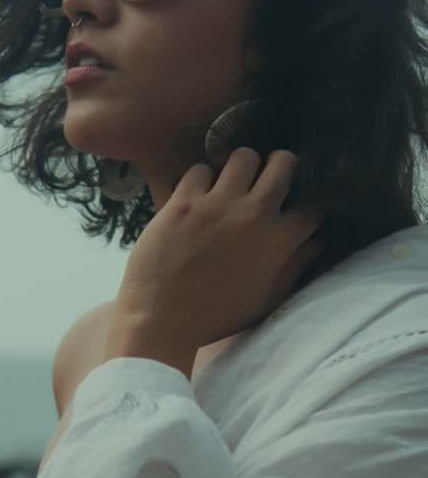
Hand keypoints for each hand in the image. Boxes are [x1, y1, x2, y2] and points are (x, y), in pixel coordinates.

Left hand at [105, 149, 324, 364]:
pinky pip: (199, 169)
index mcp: (279, 242)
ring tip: (230, 181)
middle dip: (280, 166)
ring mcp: (218, 205)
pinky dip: (200, 180)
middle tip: (267, 177)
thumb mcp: (264, 301)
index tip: (297, 203)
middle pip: (283, 164)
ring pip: (243, 156)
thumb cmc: (215, 317)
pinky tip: (196, 196)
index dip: (308, 202)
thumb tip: (317, 244)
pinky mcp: (184, 201)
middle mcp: (254, 215)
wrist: (161, 320)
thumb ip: (294, 269)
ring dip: (240, 167)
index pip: (312, 205)